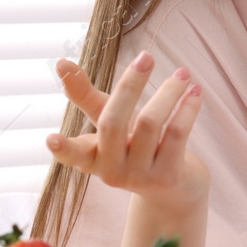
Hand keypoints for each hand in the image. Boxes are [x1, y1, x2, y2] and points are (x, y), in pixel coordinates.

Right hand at [47, 52, 209, 210]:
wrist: (174, 189)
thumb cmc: (135, 148)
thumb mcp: (109, 123)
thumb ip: (86, 97)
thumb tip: (60, 62)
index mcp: (92, 158)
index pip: (74, 154)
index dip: (63, 148)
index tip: (50, 139)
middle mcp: (112, 172)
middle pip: (113, 123)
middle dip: (130, 86)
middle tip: (146, 56)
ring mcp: (139, 177)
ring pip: (150, 124)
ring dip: (168, 93)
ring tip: (183, 73)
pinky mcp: (168, 177)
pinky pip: (176, 134)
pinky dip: (187, 109)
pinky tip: (195, 91)